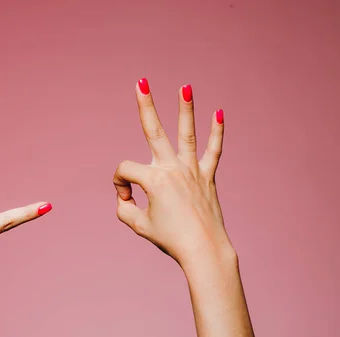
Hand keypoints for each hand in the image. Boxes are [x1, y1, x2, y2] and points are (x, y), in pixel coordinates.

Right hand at [113, 79, 234, 269]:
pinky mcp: (208, 178)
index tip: (128, 201)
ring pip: (187, 134)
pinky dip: (217, 133)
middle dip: (145, 105)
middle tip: (141, 82)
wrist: (203, 251)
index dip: (120, 186)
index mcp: (153, 180)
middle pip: (154, 131)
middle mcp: (173, 169)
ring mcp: (193, 171)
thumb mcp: (139, 226)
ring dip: (185, 109)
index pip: (125, 171)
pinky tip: (219, 114)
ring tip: (186, 87)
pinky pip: (214, 152)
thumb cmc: (171, 240)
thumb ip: (124, 209)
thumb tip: (126, 197)